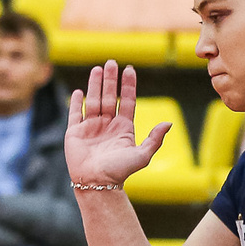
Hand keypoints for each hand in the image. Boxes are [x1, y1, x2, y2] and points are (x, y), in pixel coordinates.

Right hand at [66, 62, 170, 191]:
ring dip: (95, 84)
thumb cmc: (120, 171)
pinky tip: (79, 91)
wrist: (97, 183)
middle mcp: (107, 125)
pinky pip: (75, 114)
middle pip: (109, 96)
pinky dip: (76, 102)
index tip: (129, 70)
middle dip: (110, 79)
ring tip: (97, 69)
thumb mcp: (142, 155)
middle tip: (111, 62)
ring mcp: (91, 128)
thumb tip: (168, 123)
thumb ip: (154, 139)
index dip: (128, 86)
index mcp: (123, 128)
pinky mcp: (75, 132)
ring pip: (93, 100)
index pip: (126, 101)